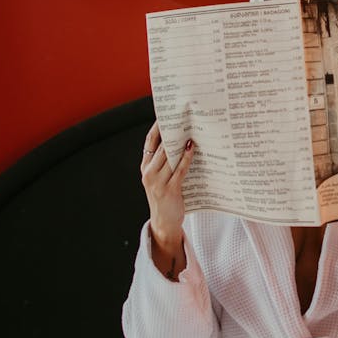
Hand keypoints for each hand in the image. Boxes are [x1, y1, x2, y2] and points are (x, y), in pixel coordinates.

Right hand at [141, 121, 194, 267]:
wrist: (164, 223)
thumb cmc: (166, 198)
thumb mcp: (160, 178)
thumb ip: (166, 162)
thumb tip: (181, 141)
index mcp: (145, 167)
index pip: (149, 142)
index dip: (157, 127)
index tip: (166, 113)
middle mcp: (148, 172)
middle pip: (160, 146)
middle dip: (172, 131)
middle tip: (184, 117)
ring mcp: (157, 181)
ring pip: (169, 156)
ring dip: (180, 142)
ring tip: (190, 129)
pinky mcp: (169, 189)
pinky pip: (179, 169)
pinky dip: (186, 158)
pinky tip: (191, 148)